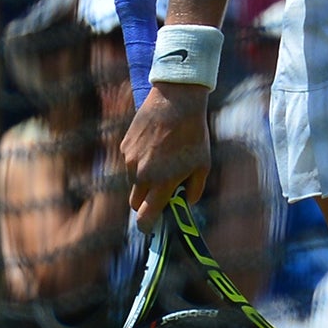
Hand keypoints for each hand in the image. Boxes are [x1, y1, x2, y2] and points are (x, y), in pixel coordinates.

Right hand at [122, 80, 210, 230]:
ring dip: (144, 178)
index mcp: (161, 183)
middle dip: (145, 203)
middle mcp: (141, 174)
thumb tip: (184, 204)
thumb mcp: (202, 165)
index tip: (150, 227)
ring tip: (163, 158)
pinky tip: (155, 144)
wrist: (176, 100)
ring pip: (133, 180)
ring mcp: (130, 160)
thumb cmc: (193, 134)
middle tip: (160, 193)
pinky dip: (140, 160)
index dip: (147, 226)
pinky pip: (130, 162)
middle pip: (135, 202)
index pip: (144, 217)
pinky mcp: (125, 146)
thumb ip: (193, 190)